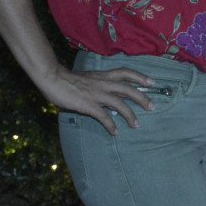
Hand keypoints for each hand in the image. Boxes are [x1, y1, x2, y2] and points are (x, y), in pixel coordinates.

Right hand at [36, 65, 156, 135]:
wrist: (53, 78)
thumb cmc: (69, 79)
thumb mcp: (89, 78)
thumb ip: (99, 85)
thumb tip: (108, 95)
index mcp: (104, 75)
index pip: (126, 73)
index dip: (140, 77)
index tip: (152, 82)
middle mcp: (104, 83)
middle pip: (128, 89)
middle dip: (142, 98)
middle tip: (152, 106)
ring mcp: (97, 94)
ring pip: (120, 104)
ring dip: (130, 115)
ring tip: (136, 125)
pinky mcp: (88, 104)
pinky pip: (103, 116)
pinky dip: (111, 125)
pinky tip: (115, 132)